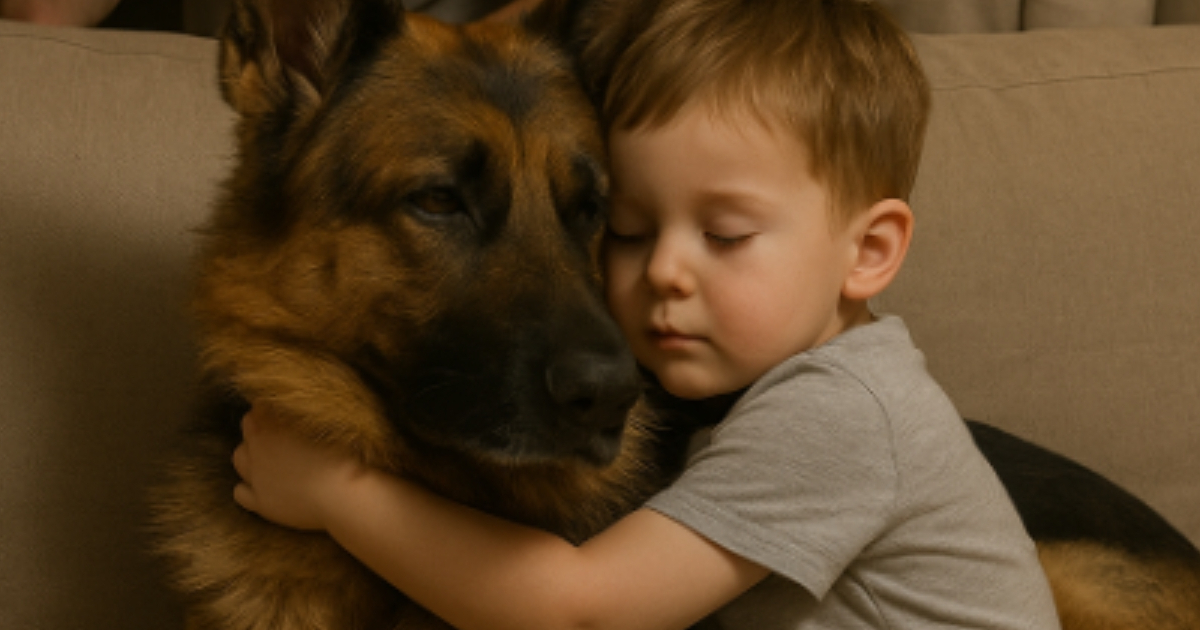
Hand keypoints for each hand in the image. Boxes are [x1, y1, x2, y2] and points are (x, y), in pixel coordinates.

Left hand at [232, 404, 365, 530]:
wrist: (342, 497)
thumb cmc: (342, 457)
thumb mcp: (328, 424)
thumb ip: (305, 414)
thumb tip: (298, 404)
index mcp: (273, 426)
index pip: (259, 408)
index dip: (269, 407)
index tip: (281, 410)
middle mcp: (258, 450)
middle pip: (247, 430)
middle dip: (258, 427)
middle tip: (278, 431)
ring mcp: (256, 477)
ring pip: (239, 458)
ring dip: (249, 453)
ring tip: (268, 456)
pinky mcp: (260, 503)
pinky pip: (240, 492)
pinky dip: (247, 486)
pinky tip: (263, 486)